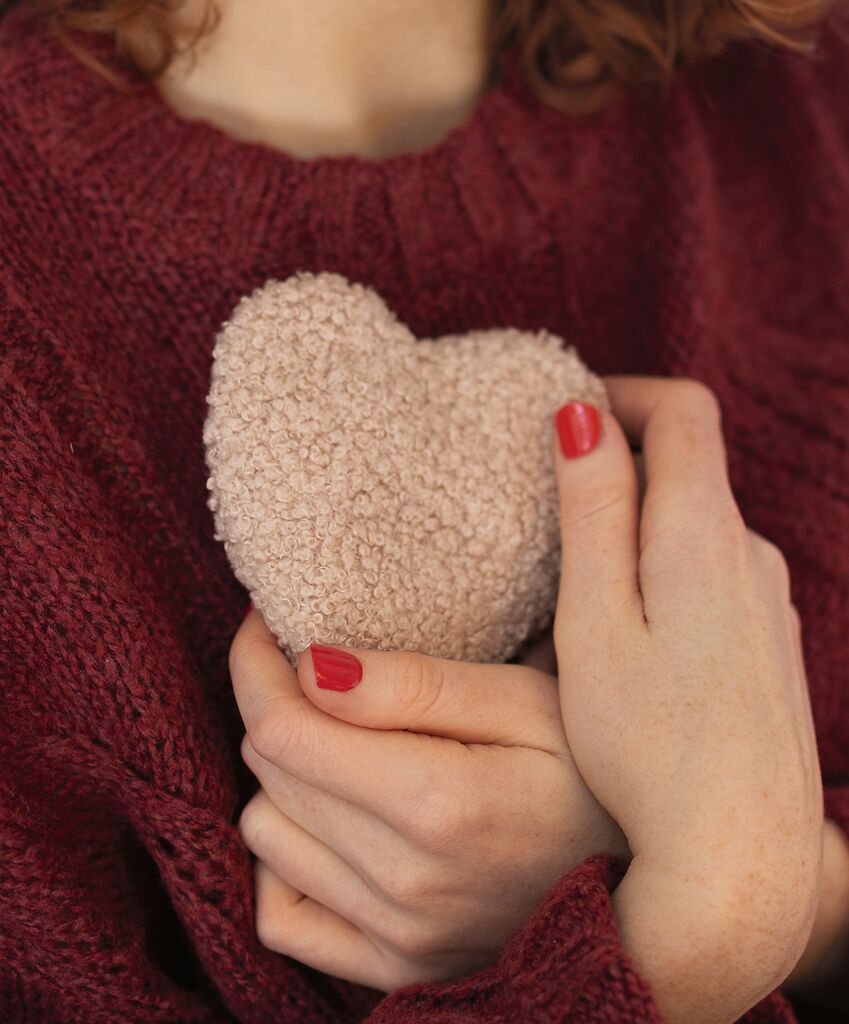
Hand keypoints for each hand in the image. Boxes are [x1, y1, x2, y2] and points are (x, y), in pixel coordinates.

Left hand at [230, 616, 627, 990]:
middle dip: (275, 704)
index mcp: (437, 804)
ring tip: (337, 747)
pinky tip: (327, 828)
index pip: (283, 729)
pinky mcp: (396, 970)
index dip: (255, 664)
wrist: (644, 877)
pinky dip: (284, 864)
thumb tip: (310, 669)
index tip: (264, 625)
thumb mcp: (522, 702)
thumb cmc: (588, 771)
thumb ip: (415, 686)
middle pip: (270, 775)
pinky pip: (284, 919)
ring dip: (282, 780)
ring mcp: (397, 938)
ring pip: (265, 837)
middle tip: (315, 671)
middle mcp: (406, 883)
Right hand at [550, 378, 823, 1023]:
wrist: (740, 856)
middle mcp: (750, 554)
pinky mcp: (768, 639)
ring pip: (701, 516)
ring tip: (579, 557)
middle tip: (552, 484)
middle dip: (624, 451)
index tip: (566, 411)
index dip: (624, 392)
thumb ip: (593, 511)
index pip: (683, 410)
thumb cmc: (648, 748)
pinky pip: (715, 566)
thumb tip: (584, 414)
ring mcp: (767, 598)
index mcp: (702, 535)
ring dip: (643, 511)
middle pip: (692, 460)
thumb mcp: (594, 621)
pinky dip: (667, 559)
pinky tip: (631, 617)